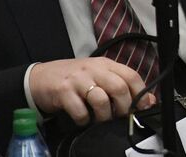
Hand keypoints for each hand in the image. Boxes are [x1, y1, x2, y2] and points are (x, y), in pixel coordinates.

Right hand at [30, 57, 154, 123]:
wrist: (39, 77)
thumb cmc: (74, 78)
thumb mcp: (98, 75)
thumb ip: (119, 84)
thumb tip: (146, 101)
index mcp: (105, 64)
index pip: (131, 75)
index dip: (141, 93)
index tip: (144, 106)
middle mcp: (93, 69)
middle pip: (119, 87)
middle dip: (124, 107)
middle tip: (120, 116)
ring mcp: (78, 80)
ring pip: (101, 100)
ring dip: (105, 116)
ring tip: (101, 120)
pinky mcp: (63, 92)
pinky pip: (80, 111)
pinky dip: (85, 120)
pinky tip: (83, 120)